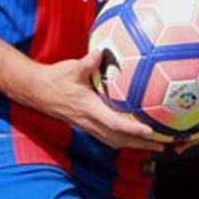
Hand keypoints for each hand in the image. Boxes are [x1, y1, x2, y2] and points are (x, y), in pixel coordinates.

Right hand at [23, 50, 165, 152]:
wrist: (38, 91)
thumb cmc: (55, 78)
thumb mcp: (72, 68)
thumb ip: (88, 62)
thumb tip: (101, 51)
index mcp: (89, 109)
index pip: (115, 124)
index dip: (133, 129)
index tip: (150, 131)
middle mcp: (89, 122)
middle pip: (119, 139)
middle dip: (140, 144)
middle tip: (161, 145)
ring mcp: (87, 126)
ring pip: (114, 141)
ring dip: (133, 145)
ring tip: (153, 146)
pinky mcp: (86, 125)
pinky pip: (107, 137)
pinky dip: (122, 140)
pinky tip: (132, 137)